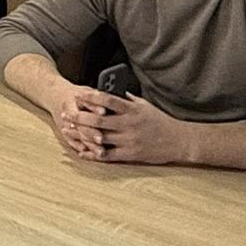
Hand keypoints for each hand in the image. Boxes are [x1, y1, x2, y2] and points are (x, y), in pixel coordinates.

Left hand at [60, 90, 186, 164]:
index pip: (107, 100)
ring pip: (100, 137)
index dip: (90, 97)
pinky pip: (107, 155)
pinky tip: (82, 151)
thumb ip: (126, 99)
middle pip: (98, 119)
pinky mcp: (130, 154)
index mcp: (132, 109)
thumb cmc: (160, 121)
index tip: (77, 94)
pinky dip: (93, 153)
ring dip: (82, 134)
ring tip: (69, 130)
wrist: (179, 141)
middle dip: (80, 116)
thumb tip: (109, 91)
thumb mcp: (144, 105)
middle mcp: (129, 124)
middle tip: (66, 113)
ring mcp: (129, 140)